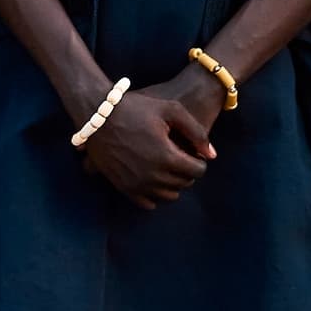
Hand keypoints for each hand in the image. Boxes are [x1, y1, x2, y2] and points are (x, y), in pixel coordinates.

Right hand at [79, 69, 223, 210]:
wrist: (98, 116)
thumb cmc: (136, 108)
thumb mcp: (171, 110)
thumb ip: (197, 132)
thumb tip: (212, 155)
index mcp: (166, 156)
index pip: (198, 171)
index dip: (199, 160)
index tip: (192, 151)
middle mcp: (152, 175)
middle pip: (184, 183)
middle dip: (187, 171)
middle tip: (181, 157)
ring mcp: (136, 184)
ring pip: (169, 196)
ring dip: (174, 183)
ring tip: (168, 166)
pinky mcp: (123, 188)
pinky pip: (148, 203)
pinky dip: (156, 194)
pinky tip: (154, 177)